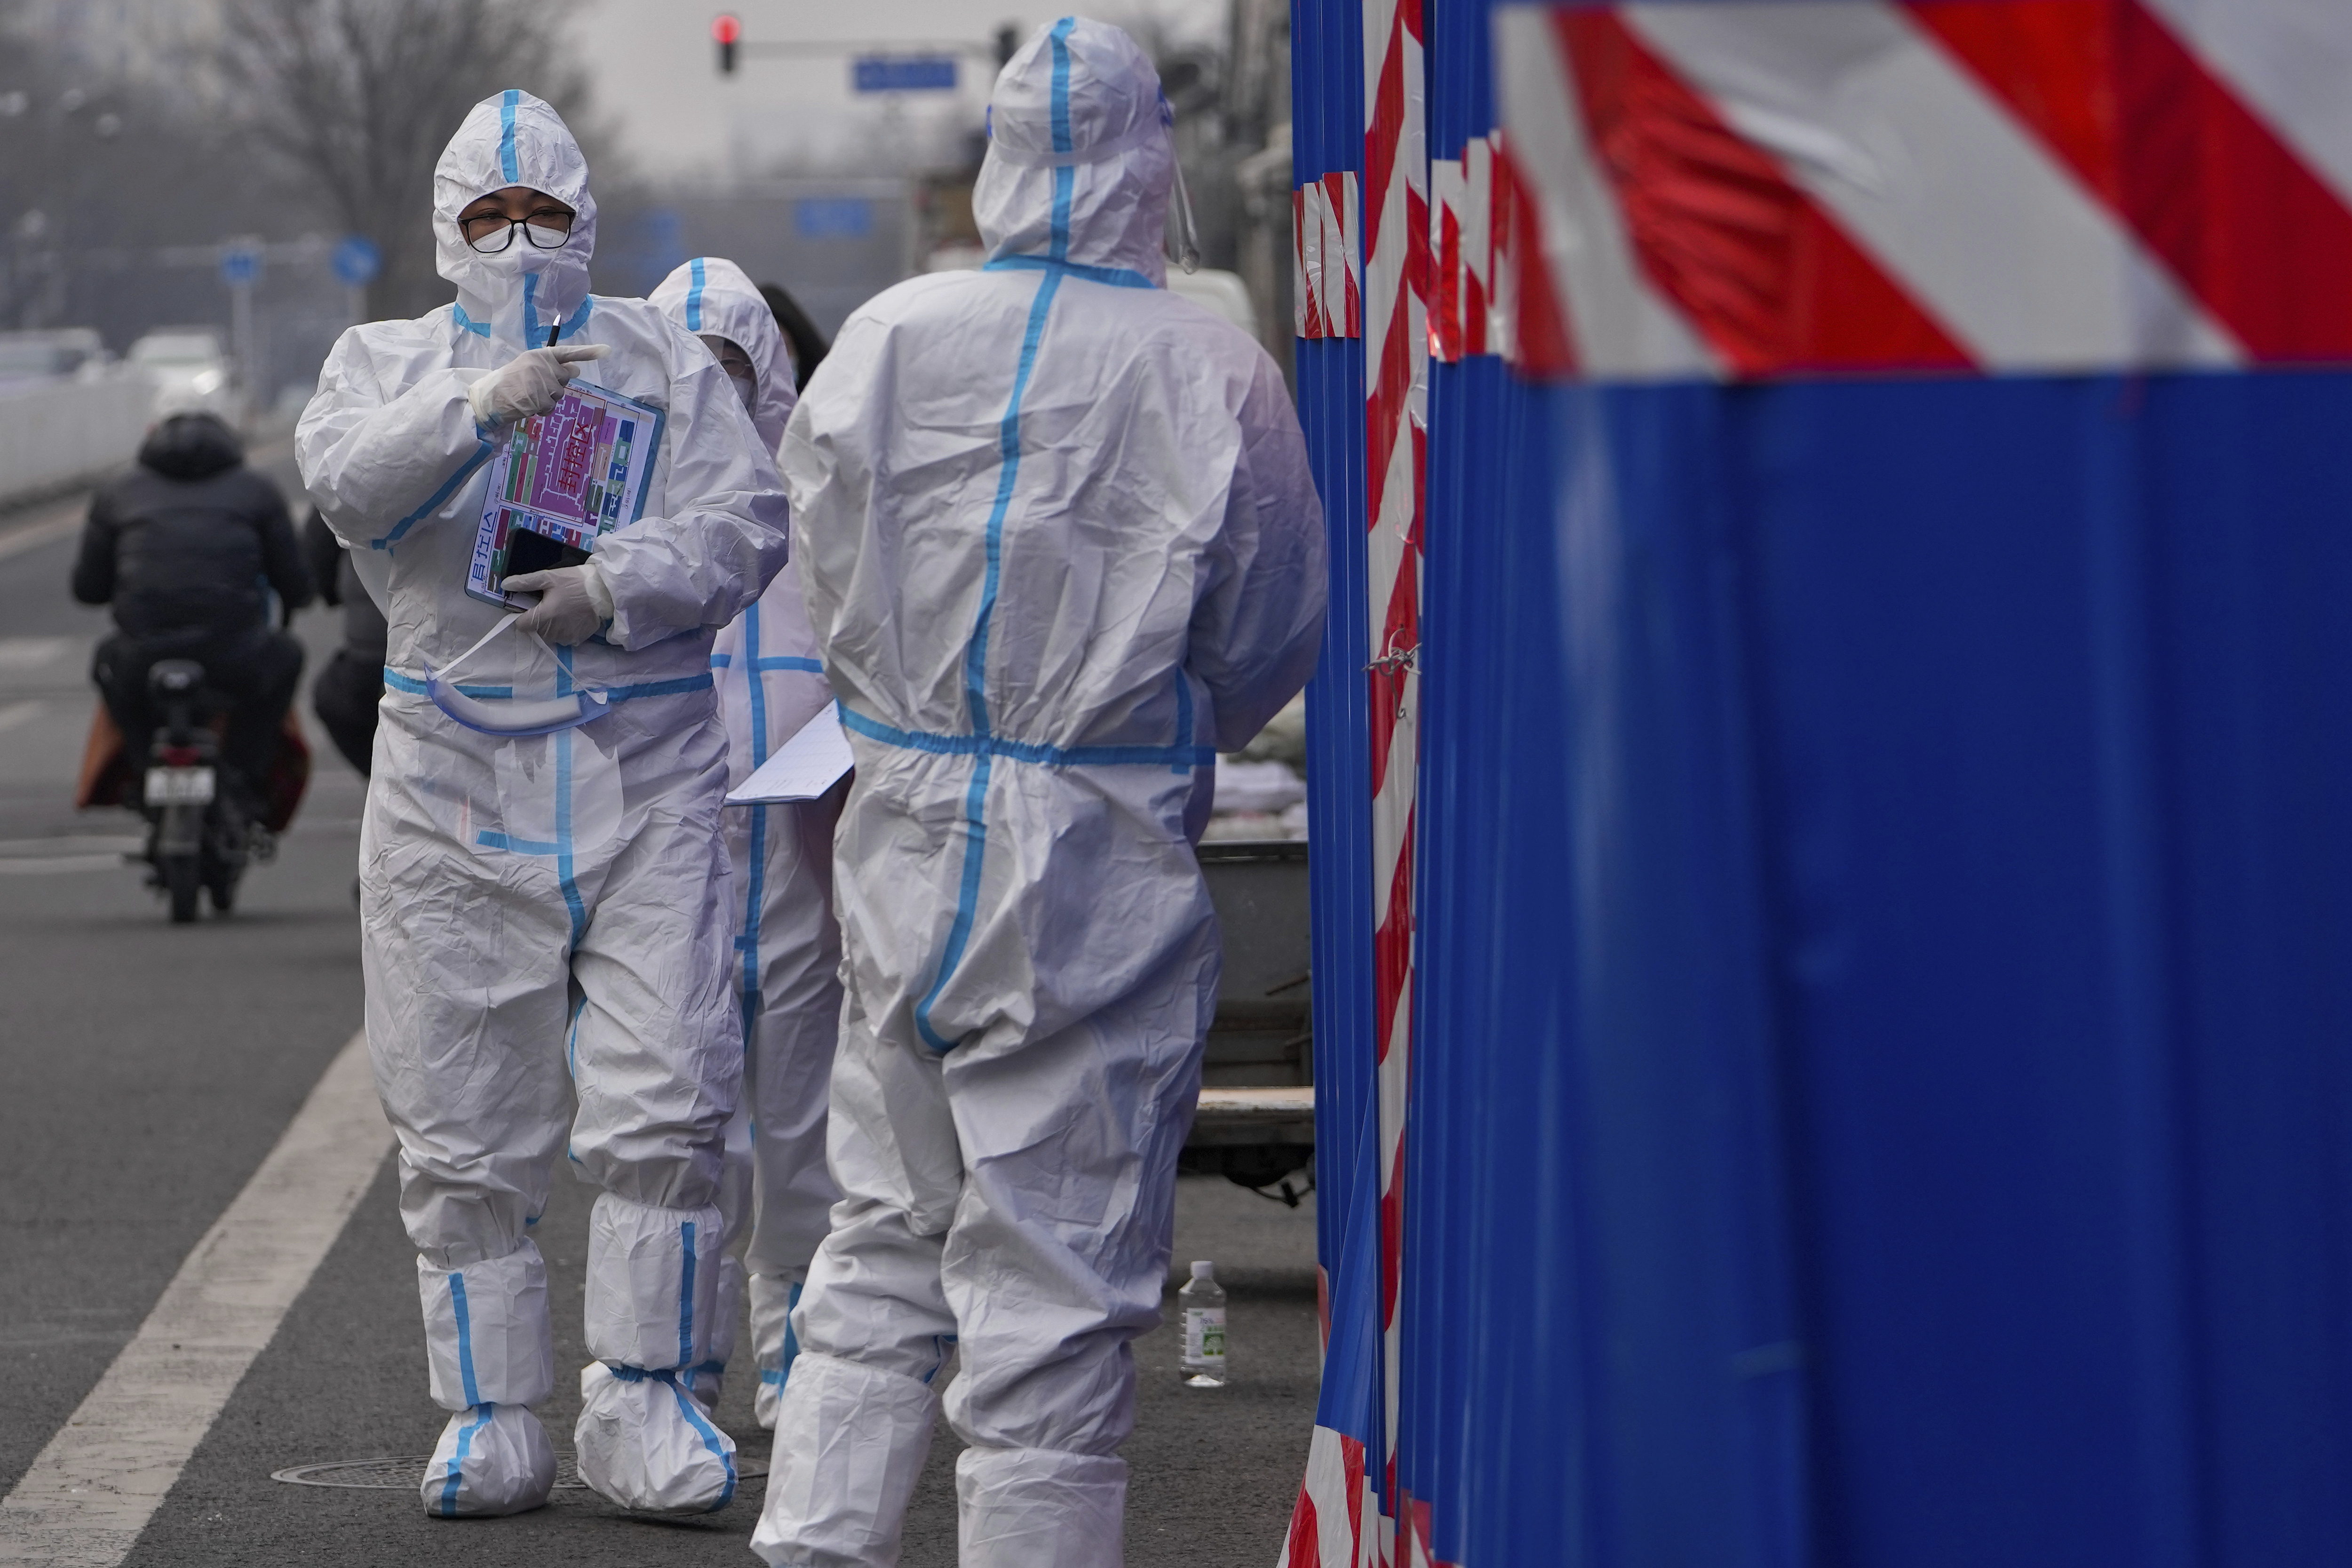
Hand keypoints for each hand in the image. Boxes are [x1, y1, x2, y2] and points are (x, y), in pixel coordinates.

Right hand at [466, 343, 607, 425]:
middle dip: (555, 384)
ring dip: (548, 399)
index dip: (588, 352)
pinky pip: (551, 407)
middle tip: (535, 386)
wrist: (489, 397)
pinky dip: (542, 410)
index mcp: (539, 355)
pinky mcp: (541, 399)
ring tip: (529, 395)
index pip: (567, 352)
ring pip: (559, 394)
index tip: (607, 350)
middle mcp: (543, 366)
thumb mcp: (529, 367)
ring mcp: (542, 383)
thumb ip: (553, 368)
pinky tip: (528, 405)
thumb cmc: (509, 381)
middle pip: (566, 377)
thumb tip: (577, 370)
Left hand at [505, 564, 613, 644]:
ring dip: (551, 626)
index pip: (521, 625)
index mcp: (543, 616)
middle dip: (539, 620)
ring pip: (549, 636)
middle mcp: (553, 631)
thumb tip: (504, 585)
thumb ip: (525, 582)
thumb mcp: (549, 577)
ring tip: (563, 610)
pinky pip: (564, 638)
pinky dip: (564, 630)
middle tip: (550, 604)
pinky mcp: (578, 640)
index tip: (531, 606)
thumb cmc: (576, 582)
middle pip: (535, 631)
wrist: (606, 591)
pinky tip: (572, 617)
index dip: (522, 616)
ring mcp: (566, 637)